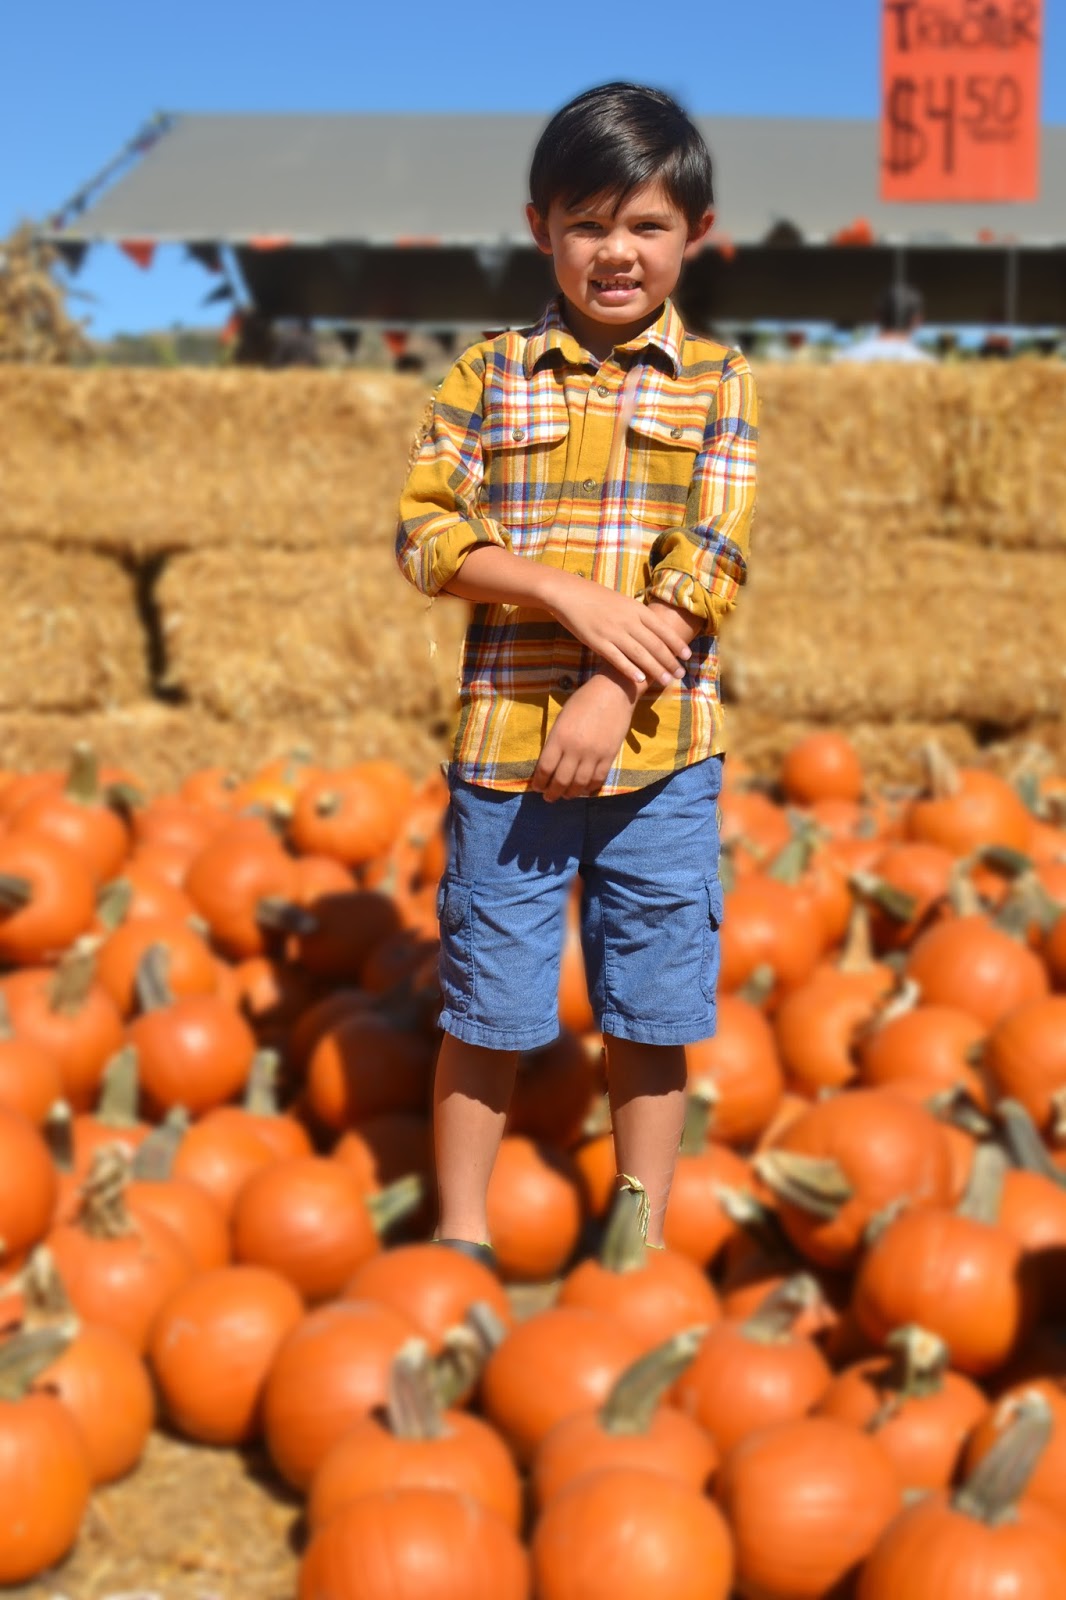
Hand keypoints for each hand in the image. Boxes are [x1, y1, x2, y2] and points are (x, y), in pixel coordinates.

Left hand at [531, 673, 636, 800]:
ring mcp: (593, 754)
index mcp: (559, 737)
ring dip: (570, 794)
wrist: (613, 692)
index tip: (537, 787)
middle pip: (560, 780)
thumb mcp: (562, 719)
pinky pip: (598, 779)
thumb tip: (550, 764)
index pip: (545, 768)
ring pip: (579, 784)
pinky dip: (589, 788)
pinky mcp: (609, 756)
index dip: (539, 782)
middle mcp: (575, 749)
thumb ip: (556, 741)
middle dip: (552, 793)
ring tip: (566, 796)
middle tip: (549, 798)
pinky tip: (584, 791)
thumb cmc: (583, 701)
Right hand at [545, 572, 691, 688]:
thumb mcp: (622, 601)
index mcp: (636, 608)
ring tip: (666, 680)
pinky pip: (617, 658)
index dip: (676, 643)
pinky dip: (630, 669)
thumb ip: (637, 614)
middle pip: (654, 644)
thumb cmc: (596, 597)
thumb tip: (654, 627)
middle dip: (669, 660)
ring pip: (639, 653)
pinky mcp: (597, 642)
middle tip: (680, 674)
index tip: (687, 656)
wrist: (568, 594)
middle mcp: (628, 620)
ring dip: (655, 668)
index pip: (662, 628)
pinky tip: (640, 679)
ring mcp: (613, 632)